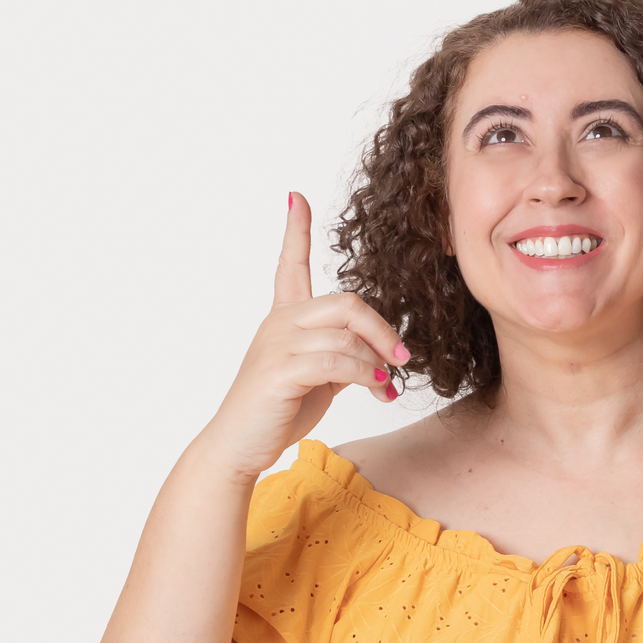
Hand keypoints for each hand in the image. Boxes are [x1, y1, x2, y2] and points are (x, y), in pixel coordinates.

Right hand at [200, 193, 408, 481]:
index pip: (290, 265)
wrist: (240, 445)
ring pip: (346, 334)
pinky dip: (364, 374)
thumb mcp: (316, 378)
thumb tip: (379, 358)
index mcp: (284, 319)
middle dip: (382, 329)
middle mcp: (279, 323)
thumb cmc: (277, 411)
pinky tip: (374, 388)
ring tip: (385, 384)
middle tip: (402, 356)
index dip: (295, 231)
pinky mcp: (280, 370)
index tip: (296, 197)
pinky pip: (336, 361)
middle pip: (346, 303)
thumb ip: (341, 356)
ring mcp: (277, 344)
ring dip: (376, 361)